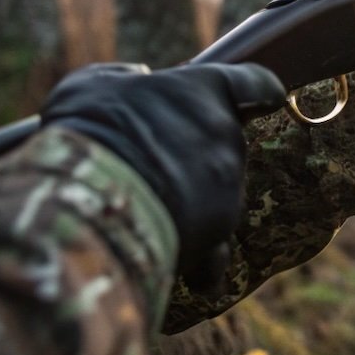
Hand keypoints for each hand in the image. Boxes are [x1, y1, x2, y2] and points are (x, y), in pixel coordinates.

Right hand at [41, 63, 286, 272]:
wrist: (89, 194)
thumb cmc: (87, 130)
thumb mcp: (91, 85)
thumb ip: (121, 78)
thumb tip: (136, 78)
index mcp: (204, 92)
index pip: (256, 84)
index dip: (262, 92)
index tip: (267, 100)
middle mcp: (226, 137)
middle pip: (226, 145)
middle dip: (198, 156)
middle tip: (154, 166)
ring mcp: (228, 186)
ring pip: (218, 197)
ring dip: (192, 206)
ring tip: (146, 215)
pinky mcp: (218, 232)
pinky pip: (218, 253)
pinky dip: (204, 264)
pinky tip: (189, 276)